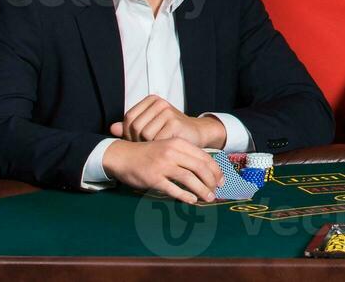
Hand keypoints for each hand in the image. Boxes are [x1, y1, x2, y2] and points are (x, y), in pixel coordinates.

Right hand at [101, 138, 224, 204]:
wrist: (123, 156)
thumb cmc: (148, 153)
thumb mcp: (168, 147)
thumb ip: (185, 155)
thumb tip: (206, 170)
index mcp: (178, 143)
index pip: (204, 157)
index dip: (215, 170)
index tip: (221, 180)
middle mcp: (172, 152)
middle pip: (200, 168)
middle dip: (212, 181)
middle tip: (217, 191)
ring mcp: (162, 165)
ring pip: (189, 179)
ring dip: (202, 190)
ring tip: (209, 198)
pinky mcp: (153, 179)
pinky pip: (173, 189)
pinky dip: (185, 196)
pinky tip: (192, 200)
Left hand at [109, 94, 224, 148]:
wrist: (196, 133)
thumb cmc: (170, 131)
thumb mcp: (150, 126)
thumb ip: (131, 127)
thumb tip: (112, 128)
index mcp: (152, 100)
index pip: (129, 117)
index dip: (128, 132)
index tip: (135, 141)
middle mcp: (159, 103)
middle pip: (135, 126)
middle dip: (137, 140)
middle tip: (145, 148)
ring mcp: (168, 111)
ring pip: (144, 134)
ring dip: (147, 145)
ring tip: (155, 148)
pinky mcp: (175, 123)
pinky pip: (156, 140)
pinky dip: (157, 148)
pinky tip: (163, 149)